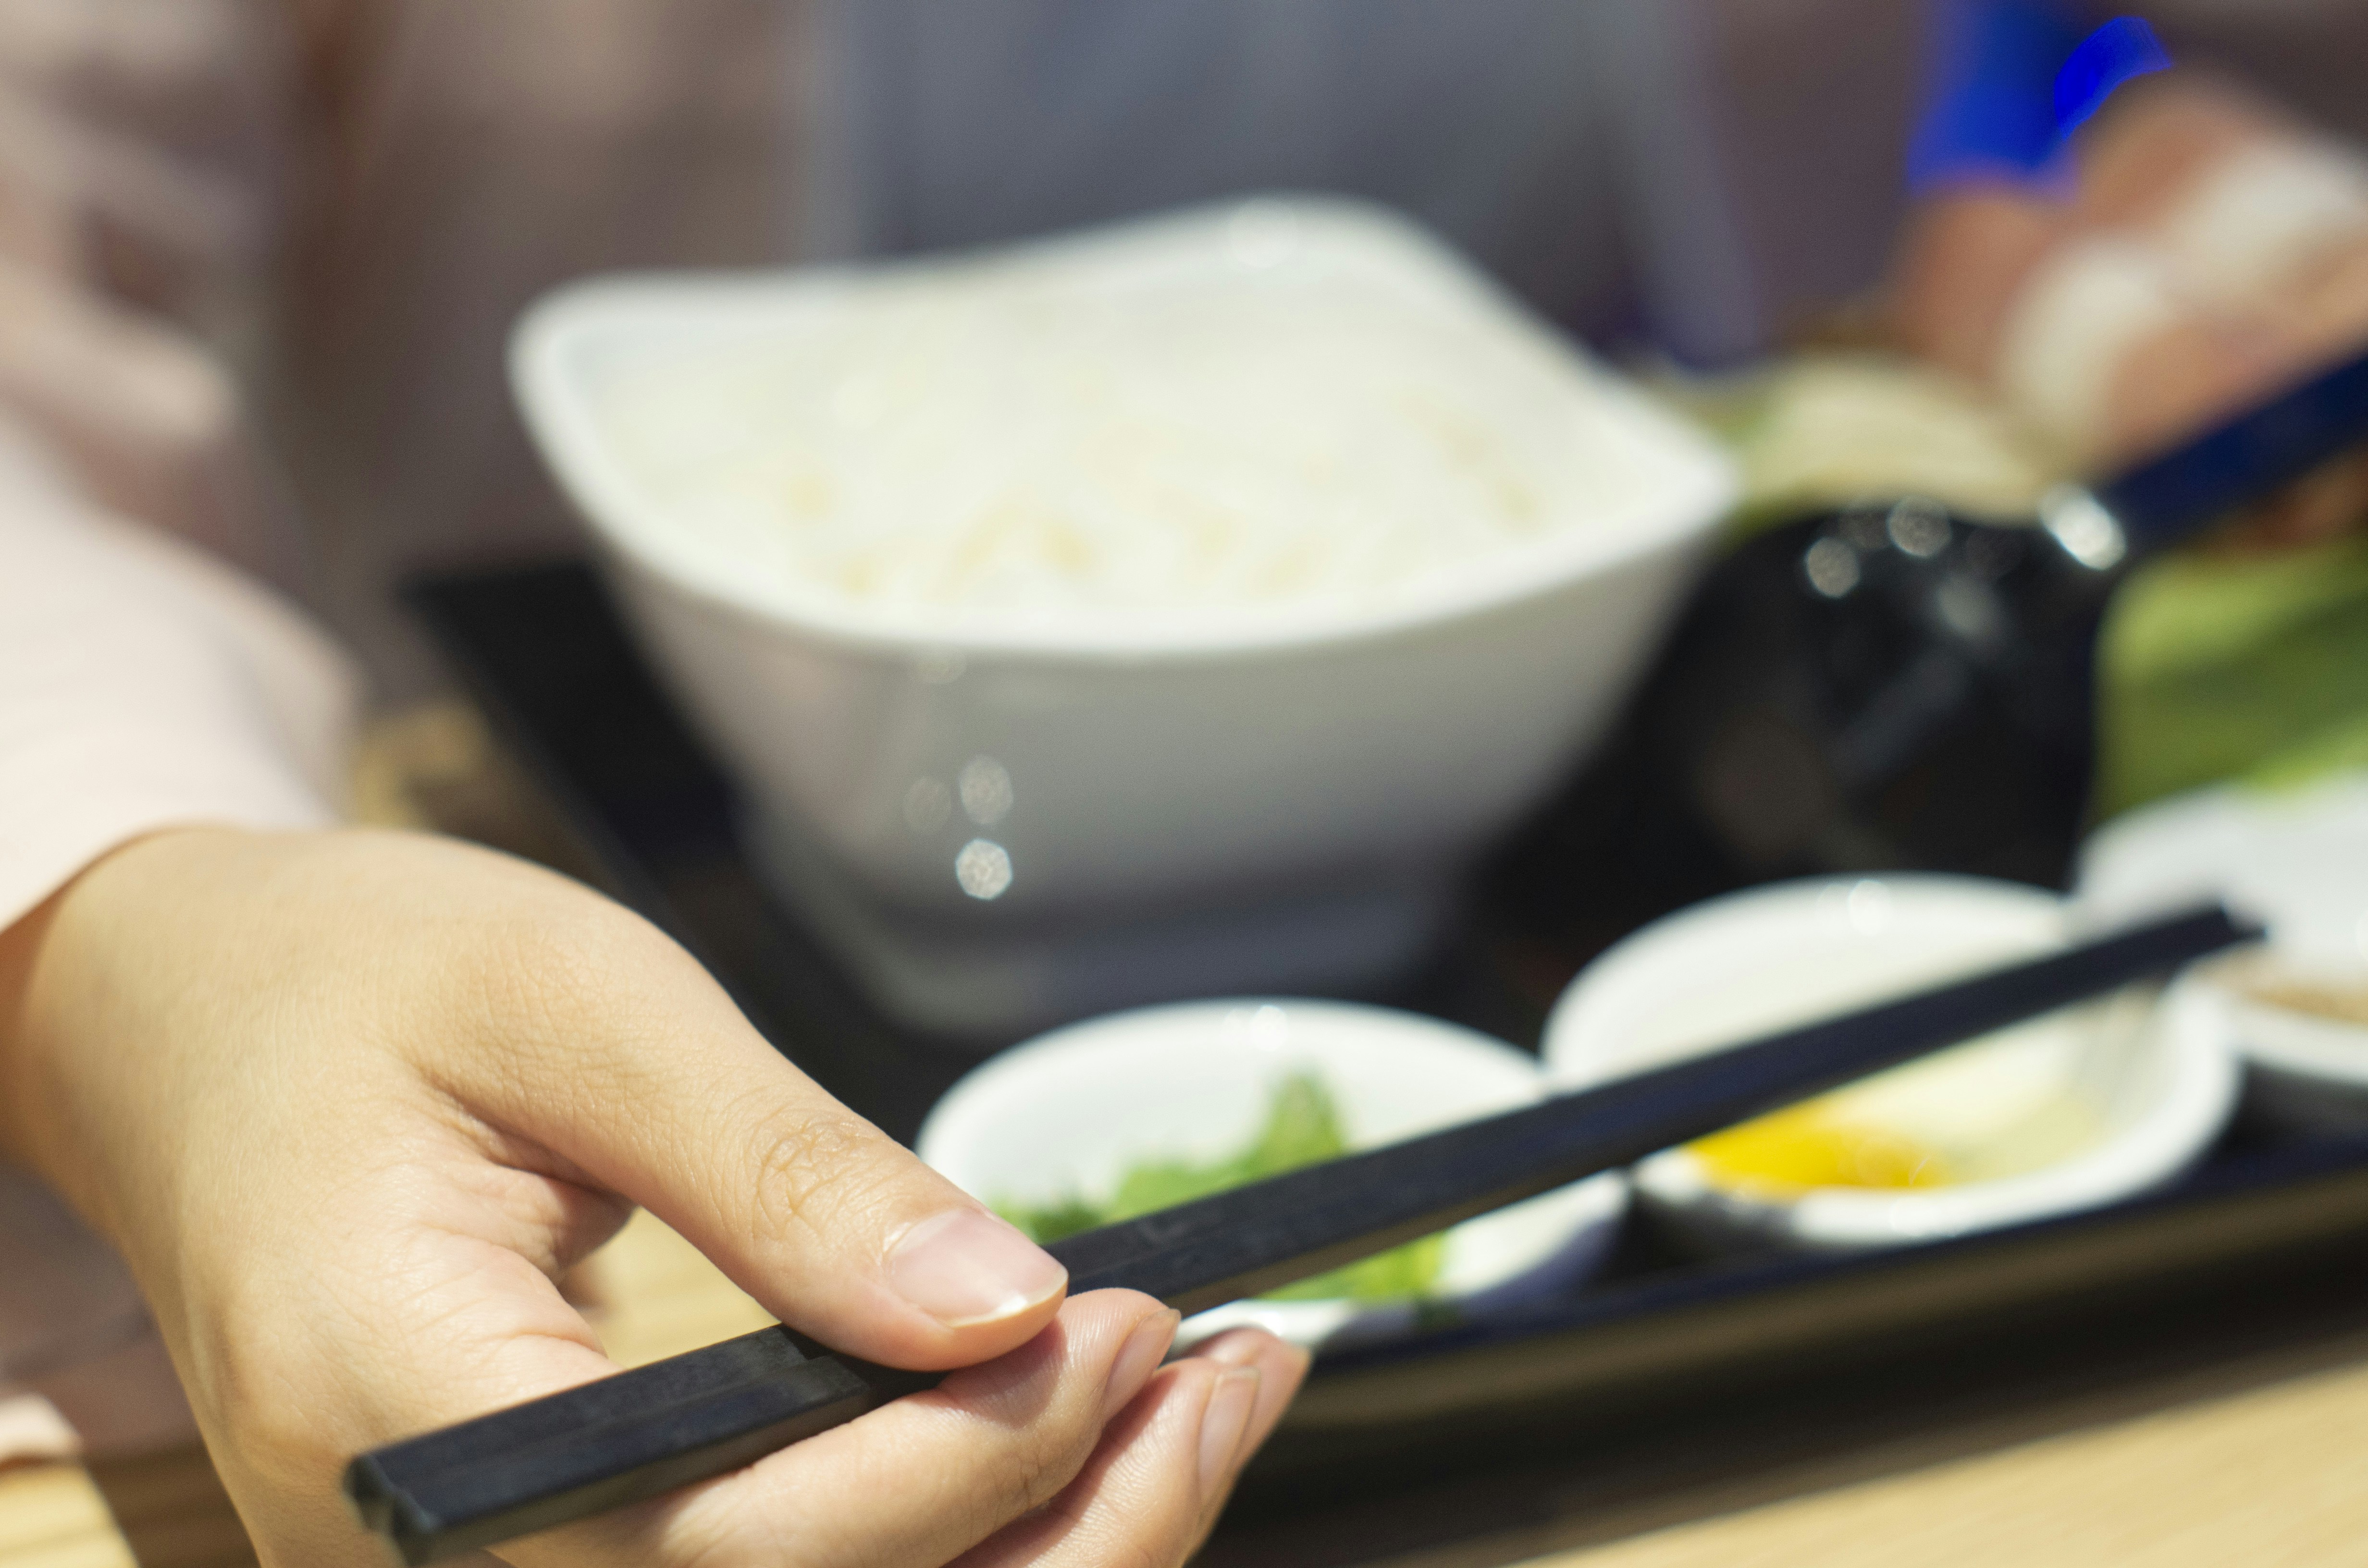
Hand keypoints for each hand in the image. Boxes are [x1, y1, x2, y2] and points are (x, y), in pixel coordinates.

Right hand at [0, 826, 1306, 1564]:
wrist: (197, 1027)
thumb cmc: (358, 984)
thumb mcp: (576, 1011)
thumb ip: (780, 1176)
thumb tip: (996, 1299)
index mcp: (400, 1423)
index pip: (736, 1540)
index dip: (971, 1456)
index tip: (1137, 1320)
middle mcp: (431, 1565)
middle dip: (1064, 1530)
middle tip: (1236, 1371)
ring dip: (1045, 1545)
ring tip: (1209, 1401)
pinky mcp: (559, 1554)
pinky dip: (954, 1532)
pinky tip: (1076, 1432)